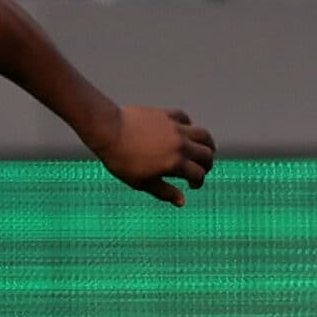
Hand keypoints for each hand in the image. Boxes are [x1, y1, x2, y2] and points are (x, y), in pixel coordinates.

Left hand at [91, 105, 215, 206]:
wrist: (108, 131)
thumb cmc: (121, 160)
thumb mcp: (141, 182)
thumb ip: (164, 192)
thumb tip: (182, 202)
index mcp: (175, 163)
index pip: (198, 175)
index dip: (197, 183)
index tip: (191, 186)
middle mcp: (180, 145)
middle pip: (206, 155)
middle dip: (207, 165)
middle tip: (201, 169)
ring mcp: (176, 128)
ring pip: (203, 135)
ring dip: (207, 144)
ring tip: (205, 150)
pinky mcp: (168, 114)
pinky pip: (186, 119)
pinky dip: (189, 127)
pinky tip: (184, 132)